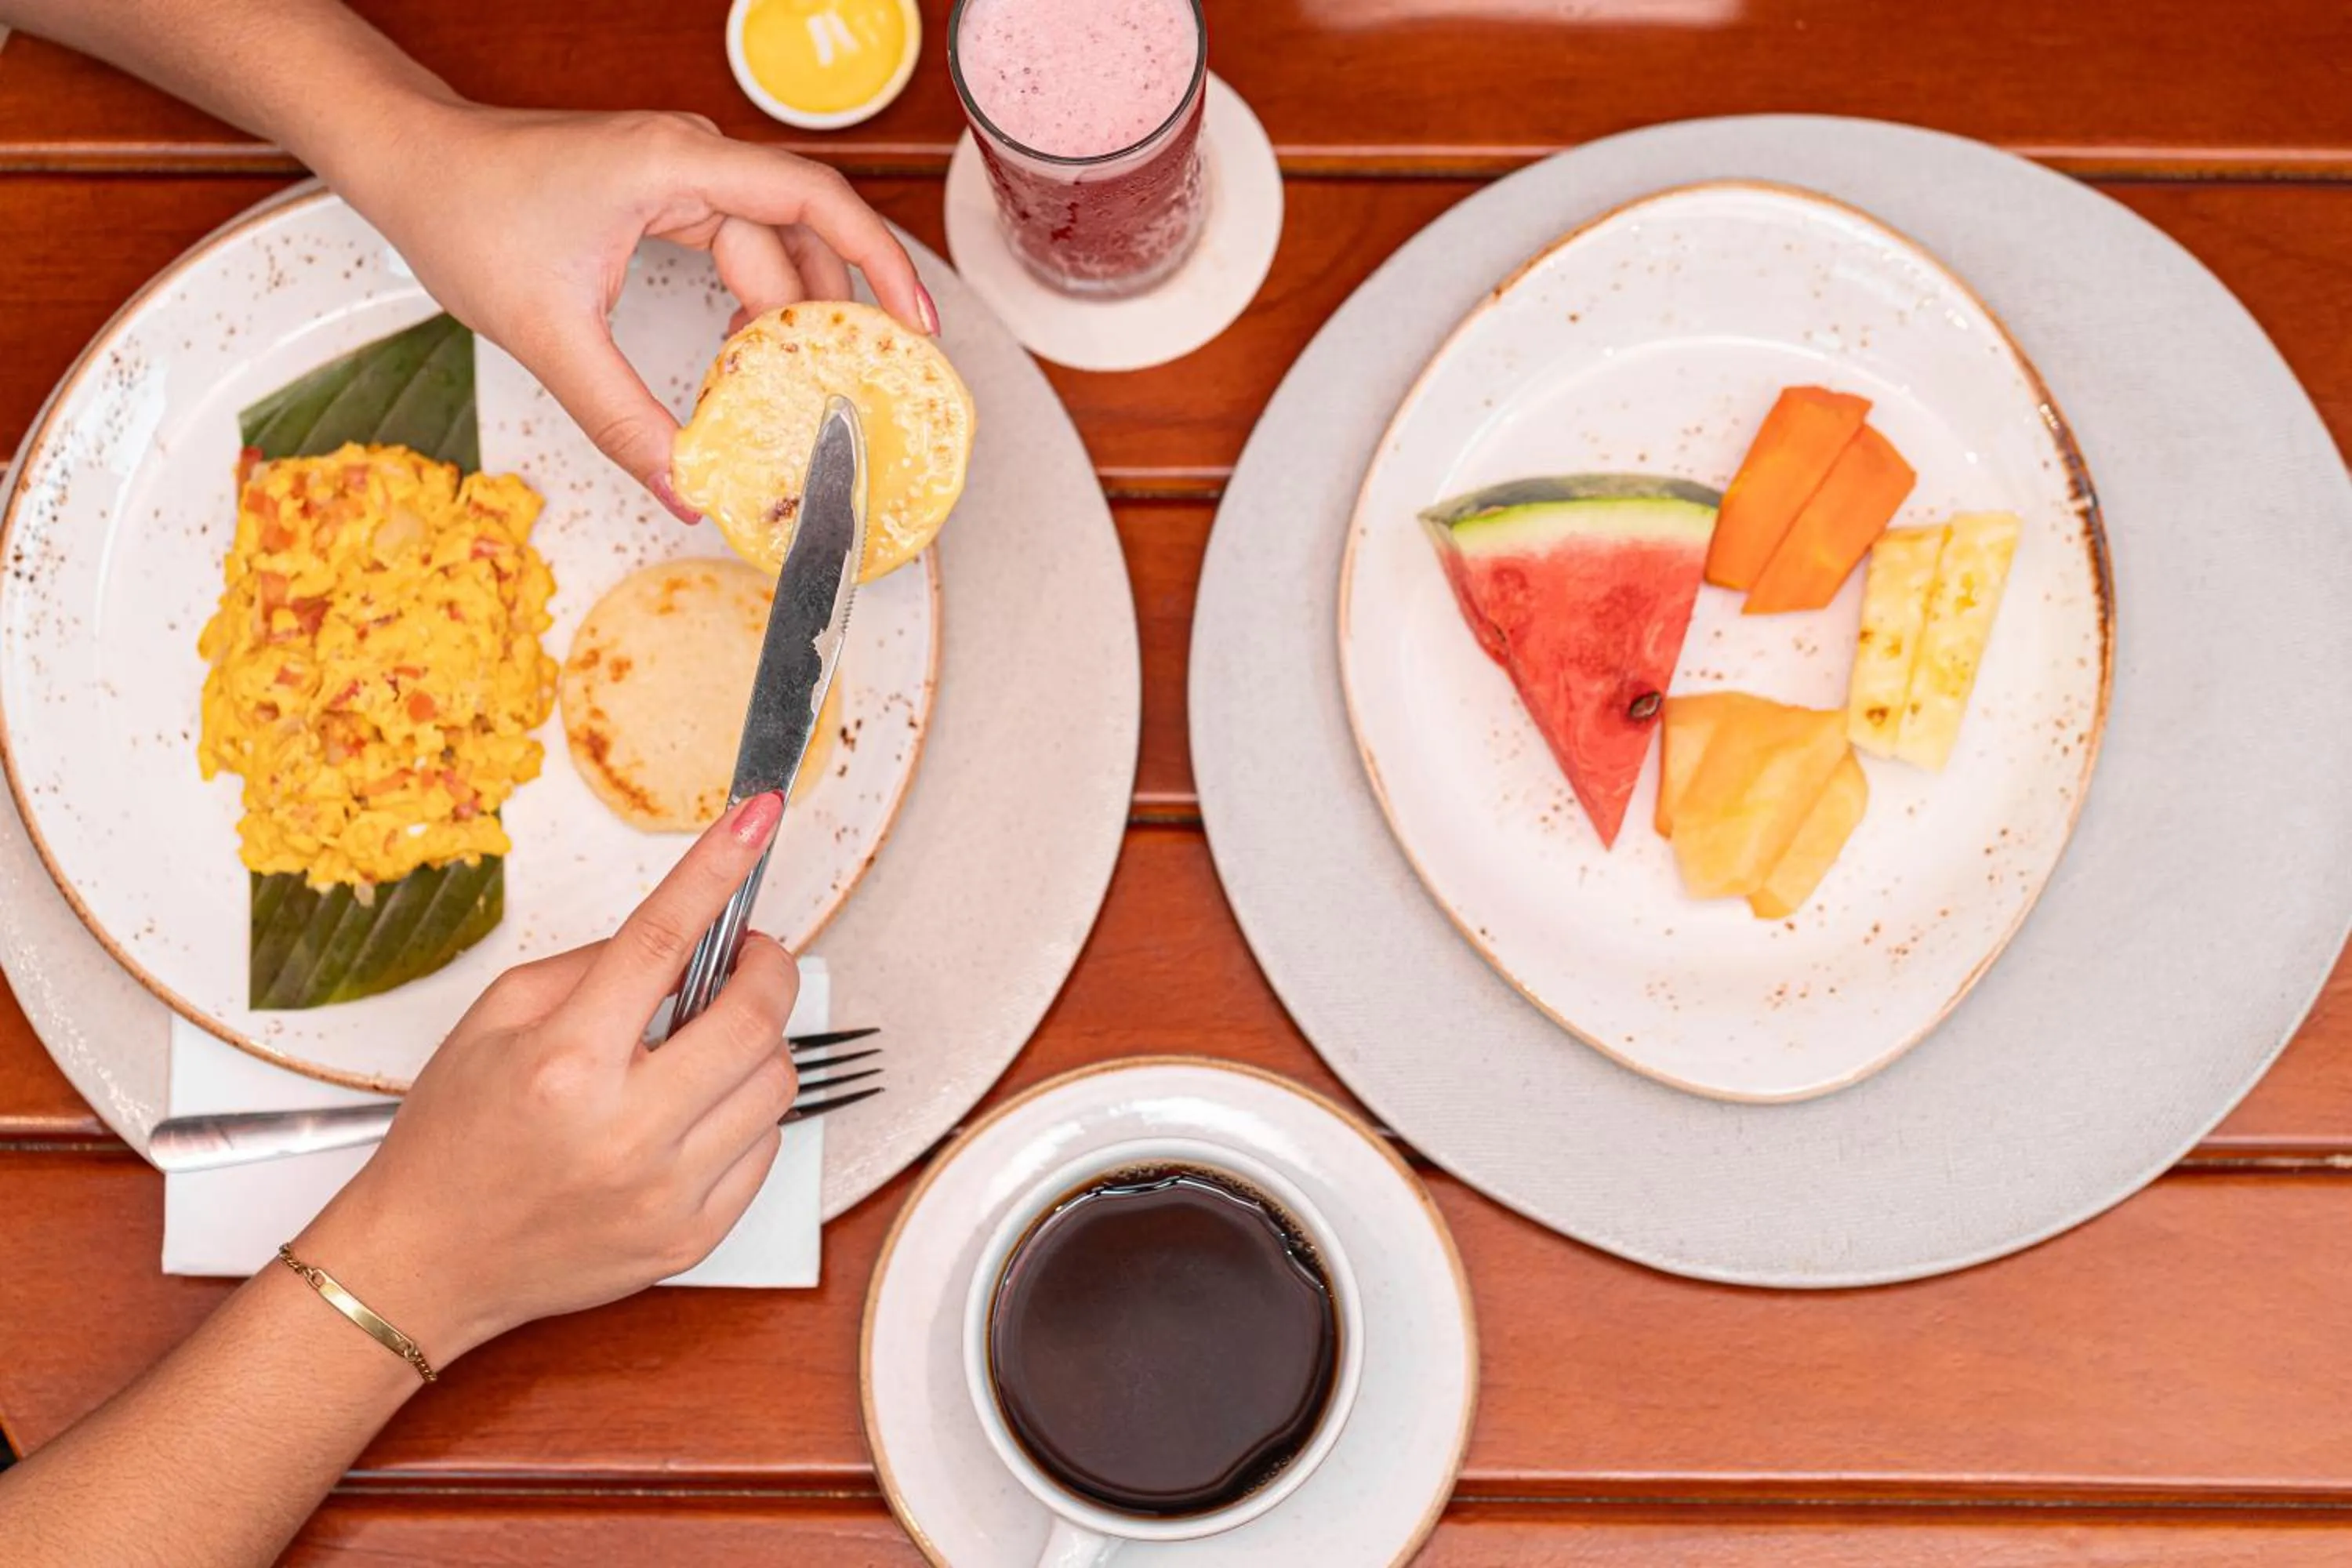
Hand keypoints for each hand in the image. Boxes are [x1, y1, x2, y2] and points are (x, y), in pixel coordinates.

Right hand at [295, 791, 798, 1361]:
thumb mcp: (494, 1021)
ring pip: (775, 1083)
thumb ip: (592, 966)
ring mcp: (664, 1191)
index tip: (758, 820)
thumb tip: (684, 929)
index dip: (721, 870)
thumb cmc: (452, 1140)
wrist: (426, 1263)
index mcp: (566, 1063)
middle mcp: (623, 1129)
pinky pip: (766, 1149)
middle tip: (748, 957)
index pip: (666, 940)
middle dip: (768, 969)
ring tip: (706, 1044)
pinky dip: (744, 1115)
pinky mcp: (690, 1238)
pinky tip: (694, 1110)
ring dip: (756, 1045)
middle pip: (754, 1018)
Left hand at [329, 100, 938, 516]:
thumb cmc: (463, 210)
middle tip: (855, 392)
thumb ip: (621, 417)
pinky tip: (748, 359)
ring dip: (785, 318)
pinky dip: (750, 305)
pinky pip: (735, 249)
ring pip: (769, 248)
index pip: (813, 199)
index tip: (911, 324)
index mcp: (676, 164)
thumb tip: (682, 486)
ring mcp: (678, 175)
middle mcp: (690, 159)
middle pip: (799, 237)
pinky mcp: (662, 197)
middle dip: (828, 318)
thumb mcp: (547, 332)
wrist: (406, 162)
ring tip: (801, 388)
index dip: (877, 260)